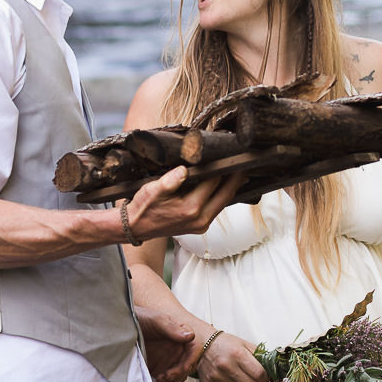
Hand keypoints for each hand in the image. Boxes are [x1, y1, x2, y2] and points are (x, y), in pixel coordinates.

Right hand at [127, 166, 242, 241]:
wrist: (135, 227)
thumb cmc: (143, 207)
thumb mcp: (153, 190)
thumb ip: (170, 180)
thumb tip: (185, 169)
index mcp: (191, 208)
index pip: (214, 183)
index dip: (224, 167)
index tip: (231, 154)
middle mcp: (200, 219)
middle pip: (226, 194)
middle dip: (236, 178)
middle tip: (246, 161)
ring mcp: (201, 225)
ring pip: (224, 202)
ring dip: (232, 186)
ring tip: (240, 170)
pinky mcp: (200, 226)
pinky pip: (217, 207)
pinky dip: (223, 195)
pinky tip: (226, 184)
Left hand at [135, 306, 199, 381]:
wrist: (120, 329)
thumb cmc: (139, 318)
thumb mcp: (155, 321)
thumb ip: (172, 329)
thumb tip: (190, 336)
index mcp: (180, 334)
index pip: (194, 348)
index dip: (192, 359)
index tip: (184, 367)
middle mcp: (176, 348)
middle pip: (189, 365)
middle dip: (180, 373)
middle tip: (167, 375)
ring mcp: (168, 360)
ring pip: (180, 375)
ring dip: (173, 381)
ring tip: (161, 378)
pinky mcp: (158, 369)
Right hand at [195, 331, 276, 381]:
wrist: (203, 345)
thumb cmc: (225, 344)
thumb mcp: (244, 344)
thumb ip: (260, 356)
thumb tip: (274, 370)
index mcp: (237, 354)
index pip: (259, 374)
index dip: (268, 378)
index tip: (271, 379)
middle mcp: (227, 366)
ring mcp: (218, 377)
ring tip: (246, 377)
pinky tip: (236, 380)